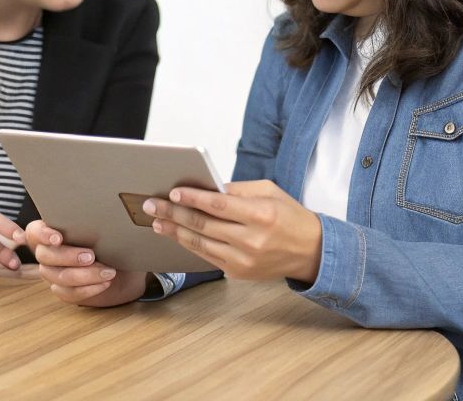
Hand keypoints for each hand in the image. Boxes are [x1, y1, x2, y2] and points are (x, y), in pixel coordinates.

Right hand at [20, 220, 147, 307]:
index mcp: (46, 232)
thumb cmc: (102, 235)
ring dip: (86, 275)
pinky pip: (70, 293)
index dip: (43, 235)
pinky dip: (89, 289)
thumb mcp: (96, 223)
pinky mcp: (62, 290)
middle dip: (70, 257)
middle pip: (47, 257)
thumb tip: (100, 210)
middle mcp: (45, 253)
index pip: (35, 232)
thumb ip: (89, 219)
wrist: (113, 259)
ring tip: (108, 271)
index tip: (58, 238)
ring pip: (61, 278)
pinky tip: (105, 283)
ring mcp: (51, 273)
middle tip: (91, 256)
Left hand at [145, 180, 322, 282]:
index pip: (218, 205)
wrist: (311, 251)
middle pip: (203, 225)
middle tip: (151, 206)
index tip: (173, 193)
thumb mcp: (270, 192)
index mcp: (261, 215)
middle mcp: (251, 240)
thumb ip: (238, 190)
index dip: (193, 198)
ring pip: (200, 243)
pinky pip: (207, 257)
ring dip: (175, 232)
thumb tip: (206, 188)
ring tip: (157, 222)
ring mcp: (243, 260)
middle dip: (173, 214)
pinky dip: (190, 245)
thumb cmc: (291, 216)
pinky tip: (177, 235)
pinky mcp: (238, 273)